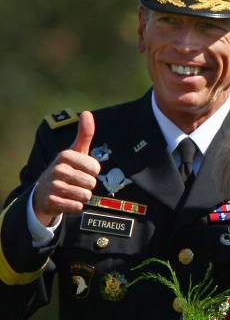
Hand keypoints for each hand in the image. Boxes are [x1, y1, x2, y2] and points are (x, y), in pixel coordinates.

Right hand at [33, 111, 100, 225]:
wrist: (44, 192)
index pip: (95, 168)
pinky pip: (76, 207)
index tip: (82, 170)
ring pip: (85, 195)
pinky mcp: (51, 201)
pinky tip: (67, 200)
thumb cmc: (66, 169)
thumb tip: (86, 112)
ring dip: (82, 196)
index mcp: (65, 155)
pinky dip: (75, 206)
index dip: (92, 172)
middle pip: (91, 183)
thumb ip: (84, 134)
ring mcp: (53, 185)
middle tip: (76, 182)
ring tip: (72, 191)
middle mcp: (58, 169)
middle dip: (87, 185)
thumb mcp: (75, 151)